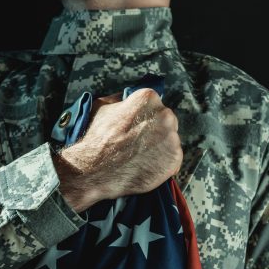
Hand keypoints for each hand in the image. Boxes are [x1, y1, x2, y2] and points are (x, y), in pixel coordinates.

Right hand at [53, 88, 182, 211]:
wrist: (94, 171)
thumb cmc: (96, 139)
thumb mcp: (102, 107)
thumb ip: (120, 99)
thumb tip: (126, 97)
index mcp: (148, 98)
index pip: (154, 106)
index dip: (144, 119)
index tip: (135, 129)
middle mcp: (165, 115)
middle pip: (166, 122)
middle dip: (155, 132)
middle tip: (137, 144)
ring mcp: (171, 138)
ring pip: (170, 141)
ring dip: (159, 148)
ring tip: (139, 157)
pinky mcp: (174, 159)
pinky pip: (172, 159)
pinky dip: (162, 164)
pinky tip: (145, 167)